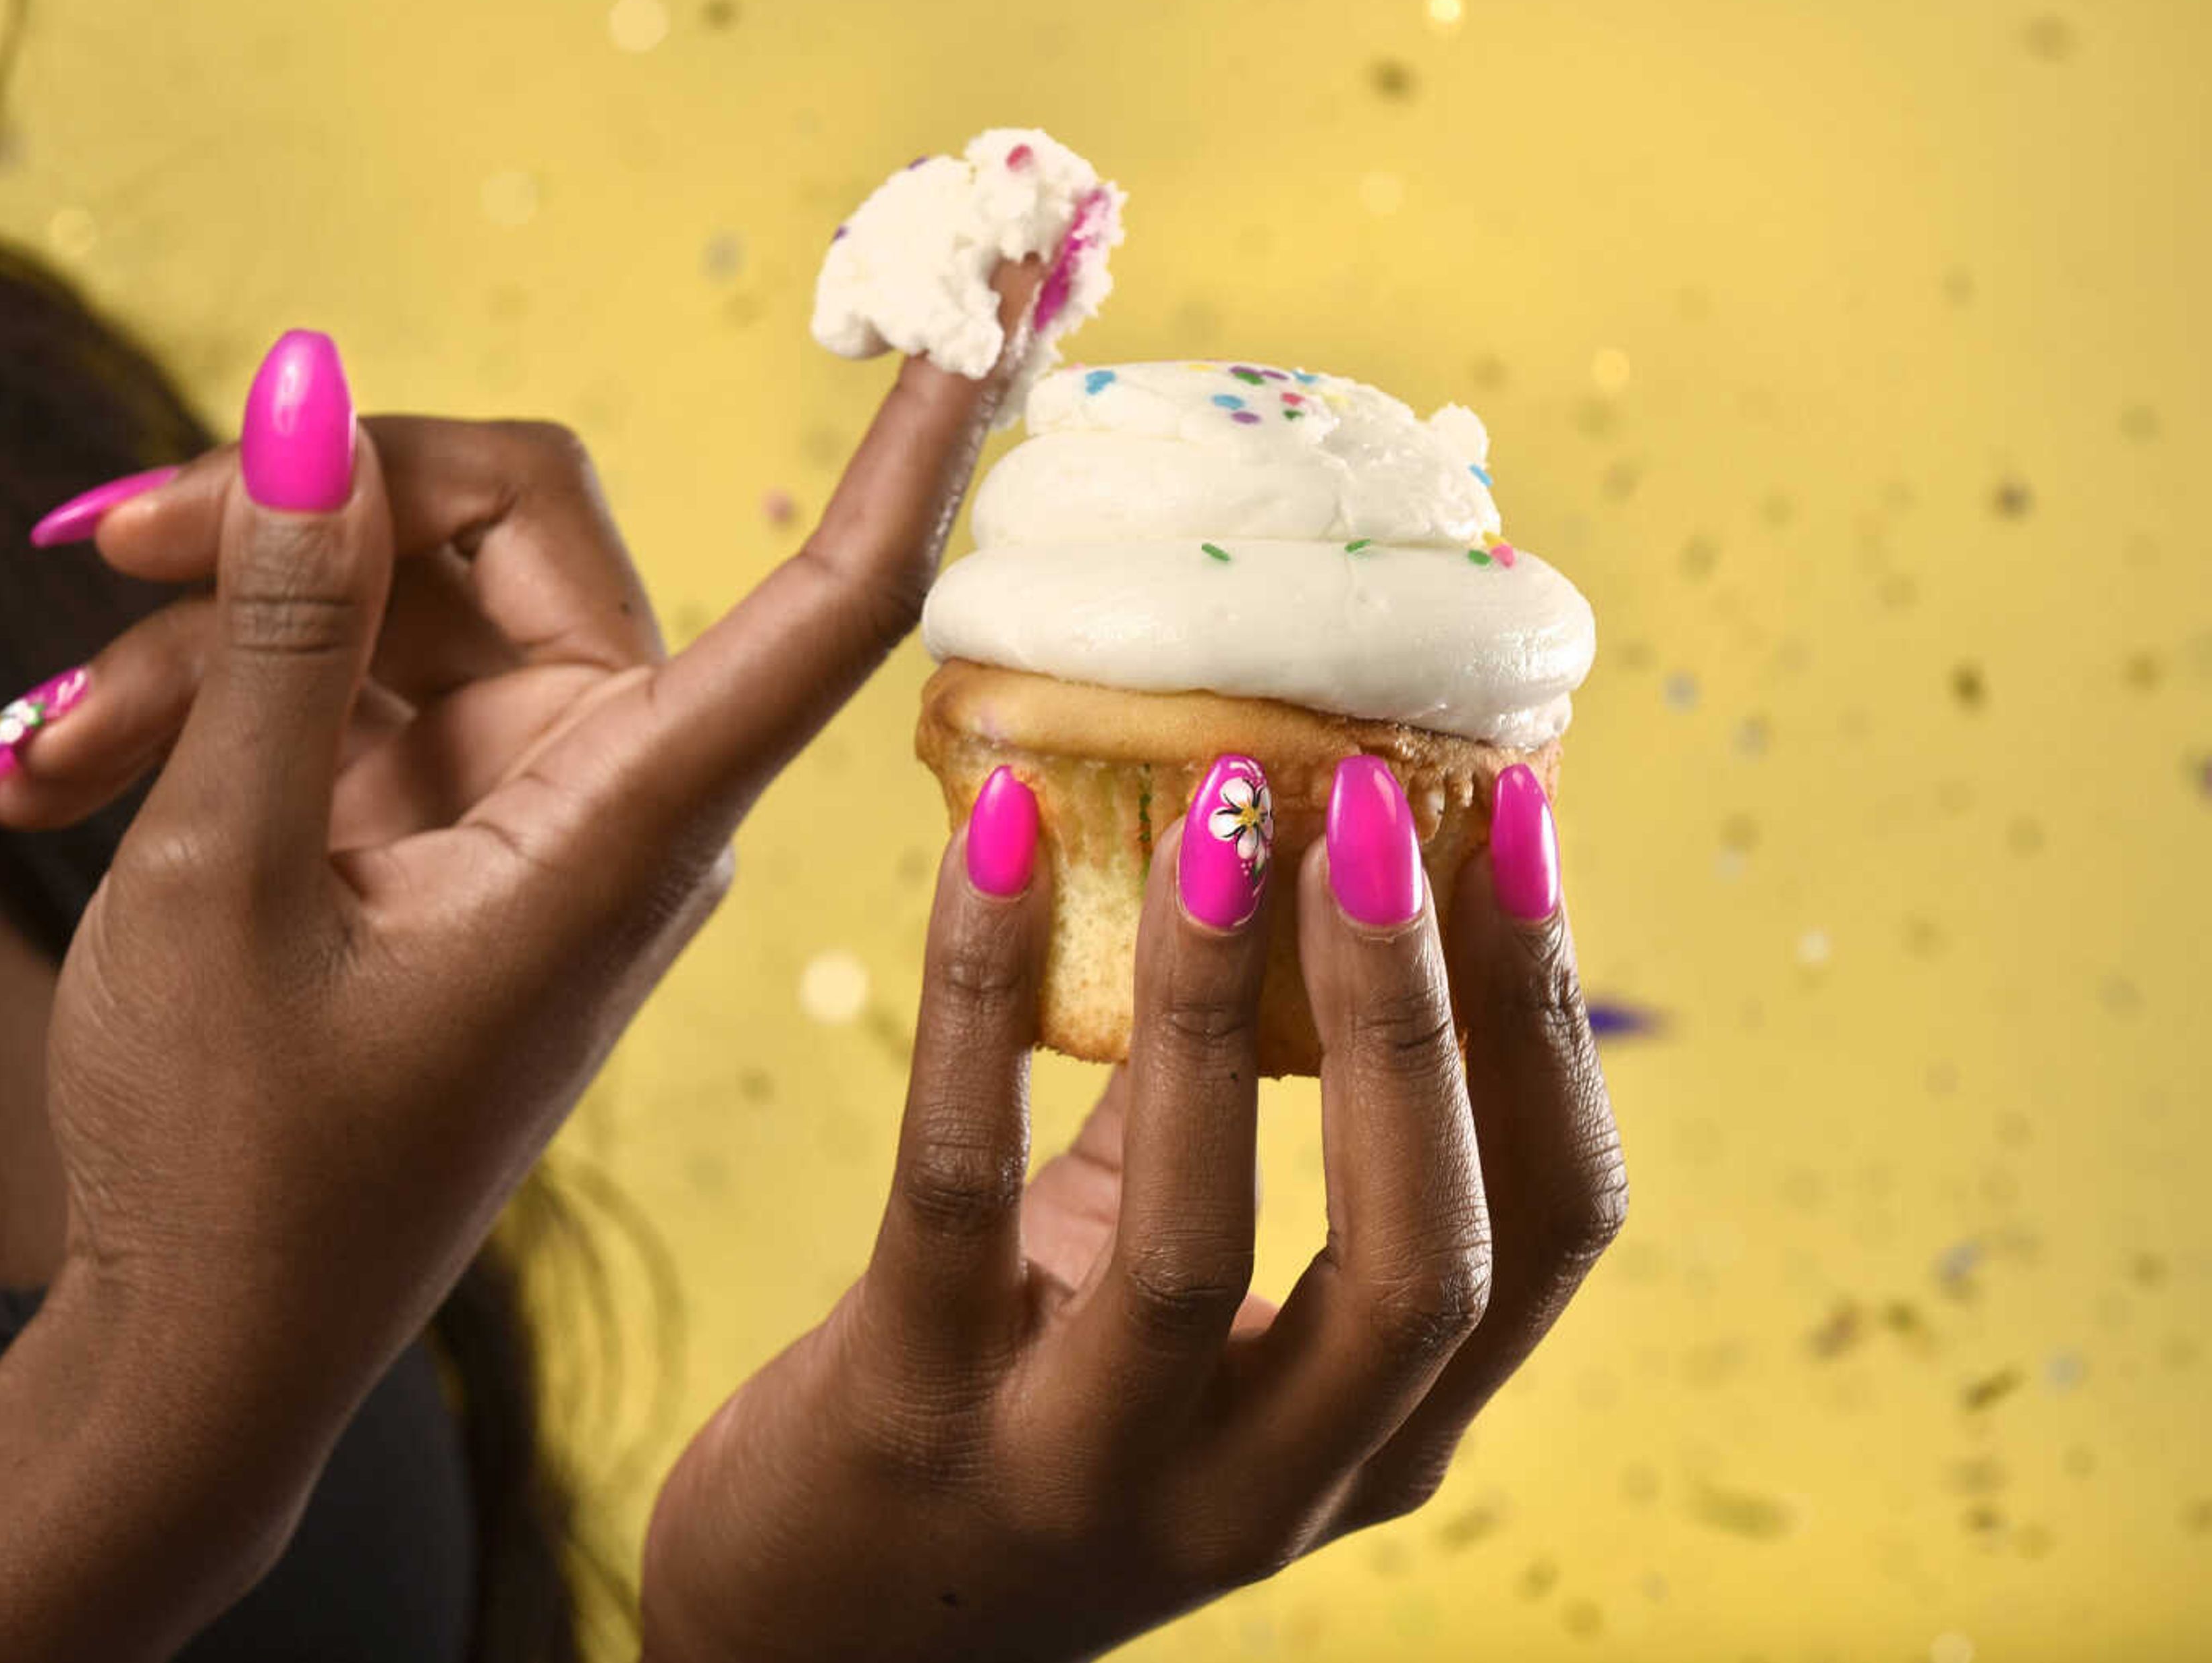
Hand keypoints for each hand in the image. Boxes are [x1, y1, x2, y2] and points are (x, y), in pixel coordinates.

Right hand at [17, 286, 1035, 1455]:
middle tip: (104, 534)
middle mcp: (607, 787)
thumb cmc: (233, 1160)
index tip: (990, 304)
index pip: (835, 602)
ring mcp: (516, 798)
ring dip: (203, 632)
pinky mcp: (430, 817)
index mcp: (633, 820)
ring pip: (388, 595)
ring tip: (47, 751)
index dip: (915, 446)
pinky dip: (199, 702)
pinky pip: (334, 680)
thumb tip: (303, 392)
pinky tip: (57, 769)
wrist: (191, 1346)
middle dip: (303, 507)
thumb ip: (275, 631)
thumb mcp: (226, 872)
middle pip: (508, 519)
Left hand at [642, 762, 1627, 1661]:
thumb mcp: (1176, 1282)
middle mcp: (1270, 1485)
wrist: (824, 1611)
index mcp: (1379, 1434)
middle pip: (1422, 1257)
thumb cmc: (1032, 1388)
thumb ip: (1248, 1116)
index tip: (1525, 816)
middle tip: (1387, 793)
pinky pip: (959, 1184)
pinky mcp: (911, 1419)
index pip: (1551, 1233)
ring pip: (1193, 1238)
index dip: (1546, 1018)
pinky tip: (992, 843)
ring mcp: (1087, 1474)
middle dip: (1425, 1011)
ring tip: (1218, 810)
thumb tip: (1303, 834)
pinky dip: (983, 999)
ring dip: (1214, 1000)